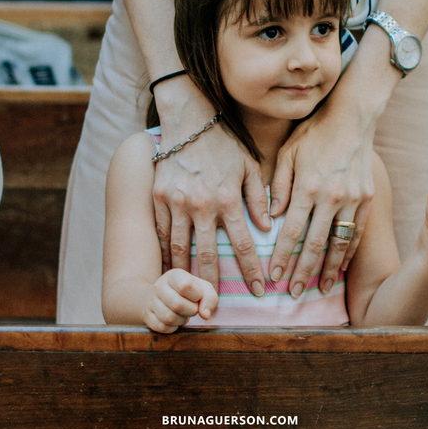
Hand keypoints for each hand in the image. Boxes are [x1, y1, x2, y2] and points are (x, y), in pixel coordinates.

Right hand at [145, 269, 218, 332]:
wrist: (161, 296)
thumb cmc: (187, 292)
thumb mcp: (201, 288)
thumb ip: (209, 298)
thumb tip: (205, 315)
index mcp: (173, 275)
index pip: (185, 286)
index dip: (197, 296)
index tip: (197, 296)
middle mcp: (159, 286)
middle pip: (178, 305)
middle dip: (191, 310)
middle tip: (192, 308)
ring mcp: (151, 301)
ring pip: (169, 318)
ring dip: (182, 320)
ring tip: (183, 314)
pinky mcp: (147, 316)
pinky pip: (163, 327)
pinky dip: (173, 327)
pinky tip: (174, 320)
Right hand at [151, 77, 269, 295]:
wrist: (187, 119)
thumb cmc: (223, 142)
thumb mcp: (249, 165)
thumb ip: (258, 197)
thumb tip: (269, 227)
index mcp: (228, 198)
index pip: (242, 244)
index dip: (252, 271)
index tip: (261, 291)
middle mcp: (201, 205)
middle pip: (207, 256)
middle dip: (213, 287)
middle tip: (216, 309)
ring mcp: (176, 203)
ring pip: (179, 249)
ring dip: (185, 276)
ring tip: (191, 297)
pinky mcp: (158, 198)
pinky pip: (161, 232)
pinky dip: (164, 253)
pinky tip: (168, 269)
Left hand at [269, 97, 375, 297]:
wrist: (352, 118)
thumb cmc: (313, 133)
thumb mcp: (287, 152)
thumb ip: (278, 185)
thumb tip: (270, 218)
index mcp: (308, 186)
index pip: (292, 231)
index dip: (282, 256)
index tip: (274, 275)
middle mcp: (332, 196)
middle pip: (315, 244)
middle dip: (302, 272)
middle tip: (292, 293)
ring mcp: (353, 199)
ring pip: (339, 244)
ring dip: (327, 270)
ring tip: (318, 289)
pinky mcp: (368, 198)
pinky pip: (357, 232)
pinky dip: (348, 253)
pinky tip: (339, 267)